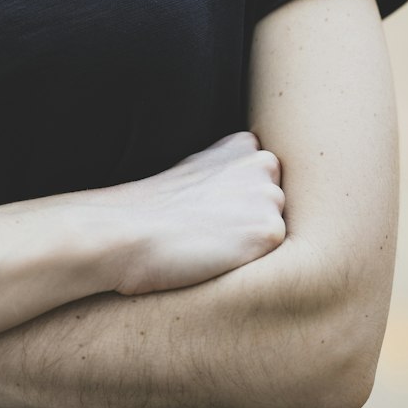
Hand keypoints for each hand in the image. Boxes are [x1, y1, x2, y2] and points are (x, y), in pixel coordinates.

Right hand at [79, 130, 286, 296]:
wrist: (129, 230)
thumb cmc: (154, 208)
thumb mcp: (195, 171)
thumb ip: (229, 171)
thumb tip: (258, 190)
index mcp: (243, 144)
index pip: (266, 181)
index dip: (240, 201)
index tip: (209, 208)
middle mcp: (263, 162)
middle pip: (278, 206)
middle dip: (254, 219)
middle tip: (210, 227)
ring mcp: (269, 196)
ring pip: (278, 230)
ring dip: (254, 241)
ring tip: (213, 242)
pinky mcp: (269, 231)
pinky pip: (276, 257)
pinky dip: (251, 262)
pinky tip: (219, 256)